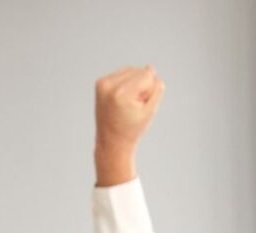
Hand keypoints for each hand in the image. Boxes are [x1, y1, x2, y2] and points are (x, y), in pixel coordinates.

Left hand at [95, 65, 164, 185]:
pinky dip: (126, 84)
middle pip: (139, 70)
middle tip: (133, 107)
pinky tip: (122, 99)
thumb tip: (150, 68)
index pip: (148, 75)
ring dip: (135, 84)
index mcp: (122, 94)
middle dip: (142, 87)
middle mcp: (109, 86)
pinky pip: (121, 74)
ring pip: (131, 70)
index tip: (141, 106)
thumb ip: (155, 89)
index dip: (150, 90)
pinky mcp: (100, 83)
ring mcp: (103, 83)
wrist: (111, 142)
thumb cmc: (132, 130)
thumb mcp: (149, 111)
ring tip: (128, 104)